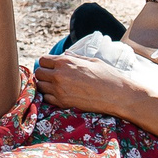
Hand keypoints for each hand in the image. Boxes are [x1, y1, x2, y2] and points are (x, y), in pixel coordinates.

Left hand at [33, 51, 157, 121]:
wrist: (118, 95)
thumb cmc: (107, 75)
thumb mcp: (91, 61)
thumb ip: (74, 58)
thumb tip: (65, 55)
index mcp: (66, 62)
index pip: (43, 60)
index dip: (48, 63)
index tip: (53, 67)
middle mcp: (59, 75)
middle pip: (39, 73)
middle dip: (44, 74)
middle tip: (54, 77)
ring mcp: (60, 90)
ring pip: (40, 86)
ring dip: (46, 85)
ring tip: (57, 86)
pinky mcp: (63, 103)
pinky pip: (46, 99)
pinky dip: (50, 97)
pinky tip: (60, 95)